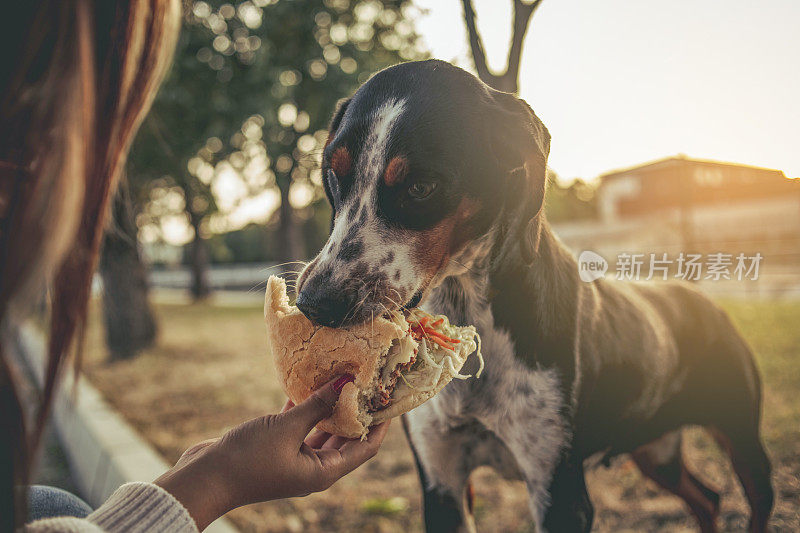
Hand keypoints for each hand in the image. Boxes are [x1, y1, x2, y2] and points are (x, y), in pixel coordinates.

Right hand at [155, 375, 389, 529]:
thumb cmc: (248, 459)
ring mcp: (296, 458)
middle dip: (358, 410)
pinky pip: (300, 425)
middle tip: (369, 380)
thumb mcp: (287, 428)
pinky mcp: (278, 448)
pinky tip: (307, 383)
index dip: (381, 422)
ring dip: (331, 406)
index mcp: (325, 470)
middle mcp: (315, 467)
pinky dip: (305, 407)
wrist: (204, 477)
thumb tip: (346, 382)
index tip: (391, 395)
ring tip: (342, 376)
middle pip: (347, 436)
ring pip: (323, 428)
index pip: (367, 446)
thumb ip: (317, 405)